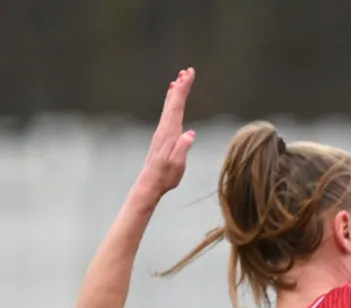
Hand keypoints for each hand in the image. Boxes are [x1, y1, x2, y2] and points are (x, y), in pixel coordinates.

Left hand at [138, 69, 197, 199]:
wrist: (150, 182)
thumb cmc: (165, 175)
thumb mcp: (177, 164)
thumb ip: (182, 149)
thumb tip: (190, 134)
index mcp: (169, 132)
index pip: (177, 106)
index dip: (183, 89)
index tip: (189, 75)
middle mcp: (164, 128)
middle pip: (172, 102)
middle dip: (180, 86)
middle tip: (187, 71)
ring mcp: (163, 131)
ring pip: (169, 106)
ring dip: (175, 92)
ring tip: (179, 80)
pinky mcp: (163, 136)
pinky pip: (168, 113)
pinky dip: (171, 103)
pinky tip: (172, 100)